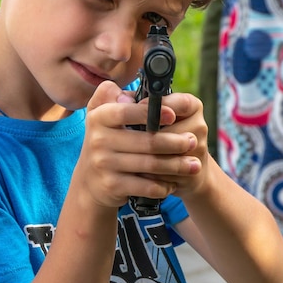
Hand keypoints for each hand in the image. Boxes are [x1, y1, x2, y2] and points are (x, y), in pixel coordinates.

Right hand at [75, 81, 201, 208]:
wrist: (90, 181)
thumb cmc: (106, 141)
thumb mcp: (103, 115)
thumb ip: (115, 97)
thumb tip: (134, 97)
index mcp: (99, 117)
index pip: (126, 111)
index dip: (151, 112)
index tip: (173, 114)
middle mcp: (98, 139)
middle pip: (147, 141)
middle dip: (175, 142)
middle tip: (193, 141)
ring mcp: (104, 164)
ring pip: (151, 165)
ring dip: (176, 165)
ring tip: (193, 164)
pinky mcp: (112, 185)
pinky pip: (146, 186)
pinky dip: (163, 185)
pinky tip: (173, 182)